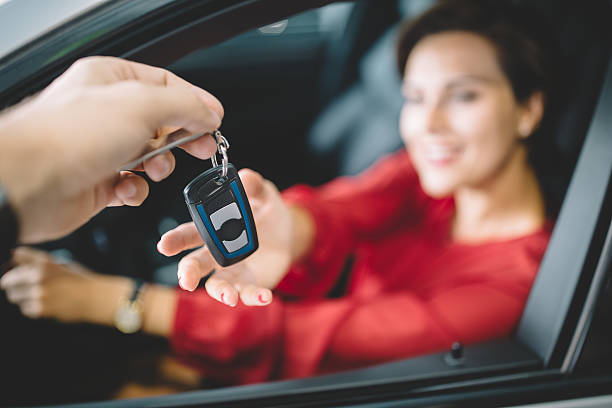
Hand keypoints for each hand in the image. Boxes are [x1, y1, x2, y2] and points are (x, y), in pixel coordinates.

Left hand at [0, 56, 223, 242]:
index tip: (215, 119)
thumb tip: (210, 112)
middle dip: (182, 137)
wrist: (29, 184)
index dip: (194, 102)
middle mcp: (106, 112)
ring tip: (152, 168)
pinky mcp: (98, 180)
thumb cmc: (70, 137)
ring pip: (150, 156)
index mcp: (111, 81)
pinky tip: (126, 187)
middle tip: (201, 148)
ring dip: (158, 166)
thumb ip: (184, 106)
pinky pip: (133, 183)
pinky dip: (136, 188)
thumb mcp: (143, 105)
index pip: (166, 84)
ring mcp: (102, 147)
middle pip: (162, 122)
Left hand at [0, 247, 129, 322]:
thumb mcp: (62, 264)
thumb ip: (39, 263)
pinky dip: (31, 308)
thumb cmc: (79, 280)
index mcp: (45, 261)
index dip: (17, 261)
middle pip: (7, 280)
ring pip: (14, 296)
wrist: (94, 297)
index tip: (18, 265)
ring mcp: (37, 292)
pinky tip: (44, 304)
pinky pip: (24, 308)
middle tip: (21, 287)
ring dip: (21, 296)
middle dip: (12, 284)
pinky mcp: (38, 308)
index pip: (18, 255)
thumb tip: (16, 261)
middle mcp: (38, 275)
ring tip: (37, 296)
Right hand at [157, 169, 299, 306]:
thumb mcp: (264, 195)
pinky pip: (247, 292)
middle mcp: (215, 252)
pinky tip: (264, 296)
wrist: (287, 233)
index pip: (188, 233)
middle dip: (187, 272)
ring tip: (229, 297)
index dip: (174, 239)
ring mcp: (231, 270)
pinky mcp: (248, 282)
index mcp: (211, 228)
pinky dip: (253, 297)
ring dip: (220, 292)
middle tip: (185, 280)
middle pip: (195, 263)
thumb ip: (255, 187)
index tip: (164, 245)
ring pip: (217, 285)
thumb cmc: (266, 211)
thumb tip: (246, 176)